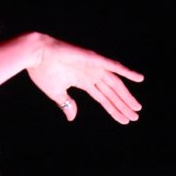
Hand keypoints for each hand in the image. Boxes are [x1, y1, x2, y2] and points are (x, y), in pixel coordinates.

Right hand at [28, 35, 142, 123]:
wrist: (36, 55)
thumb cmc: (43, 72)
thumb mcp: (57, 93)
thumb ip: (67, 104)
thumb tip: (72, 117)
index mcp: (83, 82)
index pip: (103, 98)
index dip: (114, 109)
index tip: (125, 120)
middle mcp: (91, 74)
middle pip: (112, 92)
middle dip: (124, 104)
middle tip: (136, 116)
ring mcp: (94, 66)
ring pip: (115, 83)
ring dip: (127, 95)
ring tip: (137, 107)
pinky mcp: (94, 59)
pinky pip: (114, 66)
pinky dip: (127, 71)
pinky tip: (139, 78)